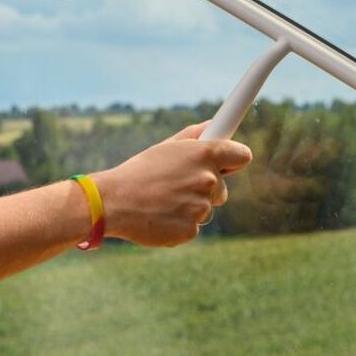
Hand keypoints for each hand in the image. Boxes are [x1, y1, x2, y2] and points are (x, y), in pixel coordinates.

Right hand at [92, 123, 251, 246]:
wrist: (113, 202)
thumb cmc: (139, 171)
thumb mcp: (167, 147)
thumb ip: (196, 135)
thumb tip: (215, 125)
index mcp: (205, 154)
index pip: (242, 156)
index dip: (235, 160)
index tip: (228, 164)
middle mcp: (207, 179)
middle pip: (222, 189)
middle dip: (205, 188)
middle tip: (176, 186)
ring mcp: (201, 207)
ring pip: (206, 209)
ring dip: (190, 207)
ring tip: (163, 201)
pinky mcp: (191, 230)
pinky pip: (193, 227)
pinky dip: (180, 224)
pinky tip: (161, 216)